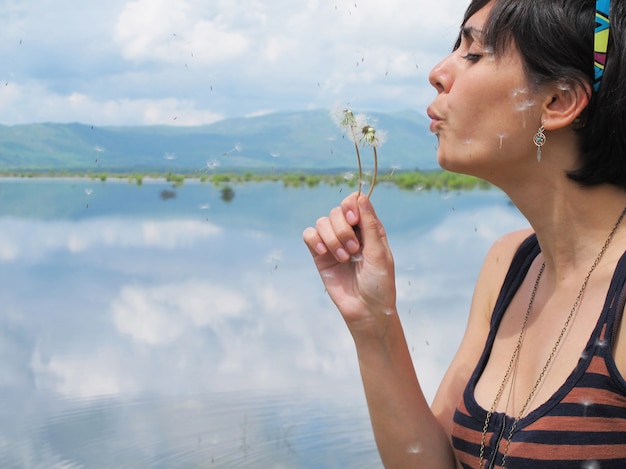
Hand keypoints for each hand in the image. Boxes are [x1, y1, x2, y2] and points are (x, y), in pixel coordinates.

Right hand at [302, 193, 395, 329]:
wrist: (365, 310)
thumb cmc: (379, 283)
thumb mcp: (379, 253)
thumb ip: (370, 225)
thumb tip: (361, 198)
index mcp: (368, 229)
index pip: (354, 202)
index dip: (351, 206)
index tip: (354, 221)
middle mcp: (350, 233)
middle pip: (336, 211)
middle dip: (343, 229)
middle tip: (353, 250)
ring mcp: (333, 243)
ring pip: (322, 222)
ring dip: (332, 238)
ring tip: (343, 258)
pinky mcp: (320, 255)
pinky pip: (309, 235)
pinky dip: (315, 241)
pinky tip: (325, 254)